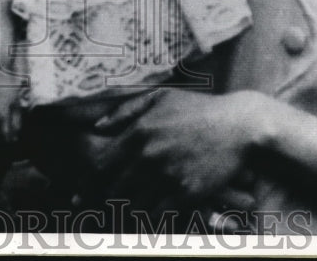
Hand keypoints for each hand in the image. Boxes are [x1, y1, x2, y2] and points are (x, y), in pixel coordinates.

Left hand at [81, 88, 271, 213]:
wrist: (239, 125)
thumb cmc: (198, 109)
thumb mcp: (160, 97)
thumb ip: (125, 110)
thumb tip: (98, 126)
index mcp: (139, 132)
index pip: (101, 166)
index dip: (85, 185)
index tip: (77, 197)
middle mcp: (149, 156)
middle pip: (113, 190)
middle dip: (101, 202)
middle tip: (93, 212)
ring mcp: (168, 177)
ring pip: (134, 205)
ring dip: (124, 213)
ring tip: (117, 218)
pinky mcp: (188, 194)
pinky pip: (158, 215)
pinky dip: (149, 218)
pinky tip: (145, 218)